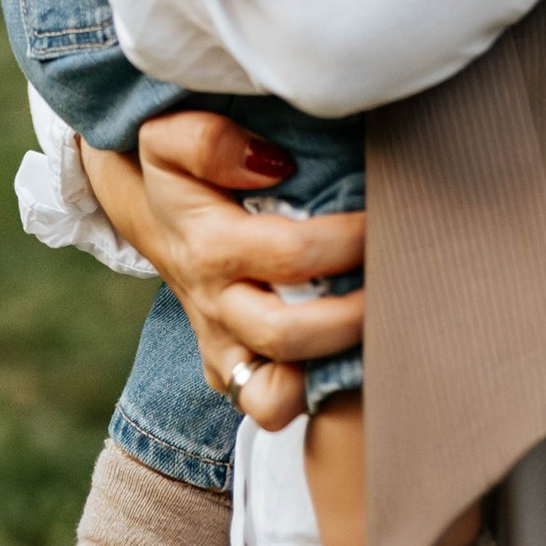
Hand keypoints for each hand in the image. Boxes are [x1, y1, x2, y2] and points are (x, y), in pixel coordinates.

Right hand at [79, 110, 364, 428]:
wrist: (152, 213)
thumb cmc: (179, 172)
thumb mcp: (169, 137)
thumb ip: (207, 141)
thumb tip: (271, 166)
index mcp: (208, 247)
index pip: (291, 254)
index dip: (347, 240)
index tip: (381, 217)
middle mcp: (217, 307)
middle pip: (288, 335)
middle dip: (353, 313)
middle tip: (393, 279)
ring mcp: (223, 349)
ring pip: (273, 398)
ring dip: (331, 367)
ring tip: (374, 328)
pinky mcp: (230, 375)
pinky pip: (270, 408)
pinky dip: (308, 395)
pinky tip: (344, 353)